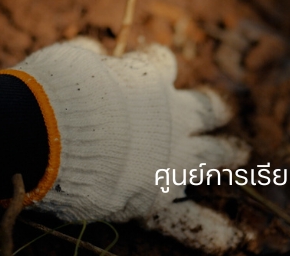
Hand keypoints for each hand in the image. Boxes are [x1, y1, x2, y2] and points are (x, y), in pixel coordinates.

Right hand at [0, 39, 251, 253]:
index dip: (154, 62)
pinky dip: (210, 229)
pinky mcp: (154, 196)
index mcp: (147, 79)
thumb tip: (92, 52)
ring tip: (239, 154)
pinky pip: (187, 217)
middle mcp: (167, 117)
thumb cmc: (56, 92)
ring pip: (210, 155)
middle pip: (204, 108)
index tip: (148, 62)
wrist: (50, 139)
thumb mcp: (70, 60)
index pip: (161, 63)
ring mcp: (168, 159)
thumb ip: (88, 57)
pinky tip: (236, 238)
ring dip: (226, 154)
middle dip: (212, 109)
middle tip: (221, 110)